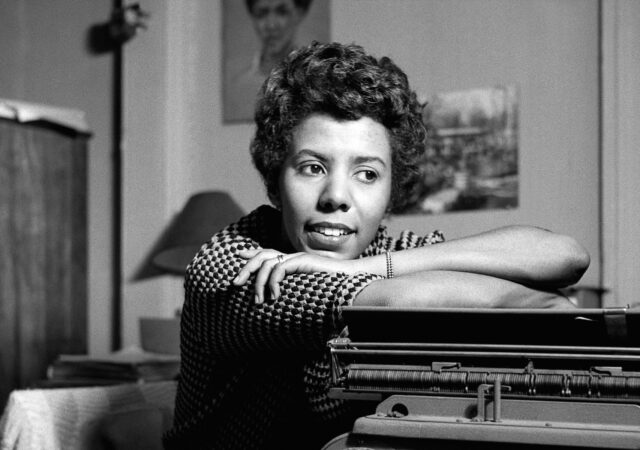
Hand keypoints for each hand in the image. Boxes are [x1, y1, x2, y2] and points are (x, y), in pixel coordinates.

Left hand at [232, 249, 354, 303]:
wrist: (352, 281)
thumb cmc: (334, 288)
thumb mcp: (308, 291)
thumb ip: (295, 292)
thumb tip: (281, 305)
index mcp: (293, 262)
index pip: (268, 253)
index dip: (252, 254)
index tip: (238, 255)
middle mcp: (293, 257)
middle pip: (262, 256)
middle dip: (246, 268)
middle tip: (235, 283)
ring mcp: (298, 258)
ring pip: (267, 263)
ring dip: (258, 282)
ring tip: (258, 301)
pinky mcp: (302, 261)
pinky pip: (279, 269)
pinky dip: (273, 282)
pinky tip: (274, 296)